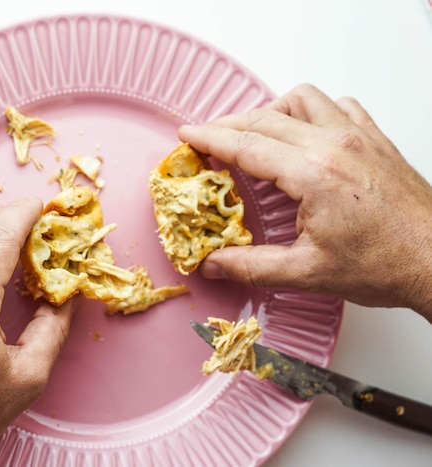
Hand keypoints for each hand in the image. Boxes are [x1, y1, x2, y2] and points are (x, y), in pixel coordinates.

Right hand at [179, 83, 431, 319]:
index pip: (247, 145)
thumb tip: (213, 265)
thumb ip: (252, 267)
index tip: (187, 135)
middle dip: (228, 124)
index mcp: (314, 174)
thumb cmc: (385, 265)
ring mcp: (359, 137)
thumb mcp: (308, 272)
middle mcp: (335, 145)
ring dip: (271, 111)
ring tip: (254, 132)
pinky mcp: (376, 140)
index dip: (210, 138)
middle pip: (266, 118)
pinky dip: (313, 111)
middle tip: (206, 137)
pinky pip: (339, 106)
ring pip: (303, 99)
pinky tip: (306, 132)